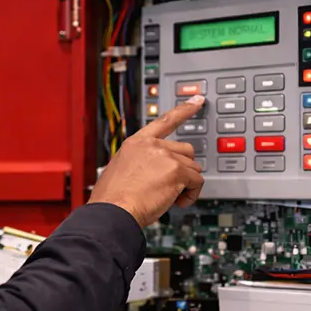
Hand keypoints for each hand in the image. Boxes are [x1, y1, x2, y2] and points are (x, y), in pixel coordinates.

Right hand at [89, 96, 205, 227]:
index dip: (183, 110)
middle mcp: (152, 146)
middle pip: (185, 150)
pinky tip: (177, 202)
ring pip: (192, 168)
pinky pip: (197, 182)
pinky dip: (191, 194)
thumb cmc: (112, 198)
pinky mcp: (176, 171)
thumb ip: (140, 163)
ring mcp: (165, 157)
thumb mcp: (120, 170)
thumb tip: (152, 173)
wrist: (113, 210)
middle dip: (183, 169)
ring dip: (186, 184)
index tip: (197, 100)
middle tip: (171, 186)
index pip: (164, 121)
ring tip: (169, 197)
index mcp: (136, 143)